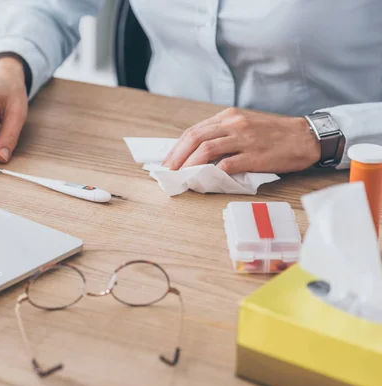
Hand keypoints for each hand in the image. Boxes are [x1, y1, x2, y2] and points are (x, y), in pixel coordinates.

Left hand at [162, 108, 320, 173]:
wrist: (306, 137)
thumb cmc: (274, 134)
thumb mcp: (245, 125)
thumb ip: (223, 134)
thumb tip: (198, 153)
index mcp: (228, 116)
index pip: (194, 130)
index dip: (177, 147)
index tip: (168, 160)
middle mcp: (234, 124)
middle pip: (195, 138)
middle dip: (177, 156)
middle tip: (168, 171)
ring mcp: (244, 139)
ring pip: (206, 149)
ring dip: (189, 164)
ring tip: (180, 176)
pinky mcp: (255, 155)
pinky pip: (227, 164)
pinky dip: (212, 173)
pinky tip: (204, 180)